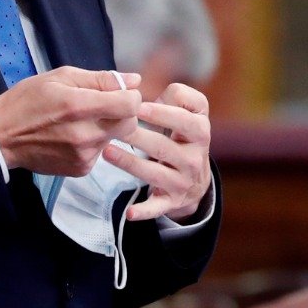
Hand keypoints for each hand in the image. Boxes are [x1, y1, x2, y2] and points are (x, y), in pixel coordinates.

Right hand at [0, 67, 140, 175]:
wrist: (0, 137)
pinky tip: (73, 136)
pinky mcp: (81, 169)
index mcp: (79, 107)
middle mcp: (85, 135)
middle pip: (130, 124)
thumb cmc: (27, 101)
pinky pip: (101, 152)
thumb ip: (100, 79)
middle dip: (123, 112)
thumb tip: (134, 80)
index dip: (130, 96)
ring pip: (116, 138)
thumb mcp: (61, 77)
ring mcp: (84, 156)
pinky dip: (94, 142)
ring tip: (80, 121)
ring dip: (107, 127)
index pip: (130, 105)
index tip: (119, 92)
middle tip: (102, 105)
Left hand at [106, 83, 212, 221]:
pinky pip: (157, 207)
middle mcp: (195, 158)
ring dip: (130, 163)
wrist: (196, 177)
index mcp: (200, 132)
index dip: (163, 113)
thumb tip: (155, 94)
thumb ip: (178, 97)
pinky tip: (129, 213)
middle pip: (164, 147)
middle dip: (139, 136)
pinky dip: (144, 211)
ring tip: (106, 152)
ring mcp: (183, 181)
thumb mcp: (192, 112)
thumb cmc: (185, 134)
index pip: (186, 120)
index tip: (139, 107)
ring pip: (155, 173)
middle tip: (114, 127)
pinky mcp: (172, 201)